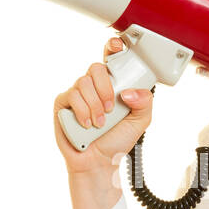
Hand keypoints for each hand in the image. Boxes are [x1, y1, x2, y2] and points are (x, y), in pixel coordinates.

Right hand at [53, 36, 153, 173]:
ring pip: (83, 83)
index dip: (112, 47)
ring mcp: (77, 93)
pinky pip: (71, 96)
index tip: (117, 45)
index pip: (111, 59)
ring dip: (95, 105)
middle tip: (110, 108)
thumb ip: (145, 102)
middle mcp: (94, 86)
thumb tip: (129, 91)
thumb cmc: (117, 141)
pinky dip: (82, 111)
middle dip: (105, 88)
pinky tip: (87, 124)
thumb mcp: (140, 121)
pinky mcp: (63, 103)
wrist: (98, 163)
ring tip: (100, 123)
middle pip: (96, 67)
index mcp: (112, 84)